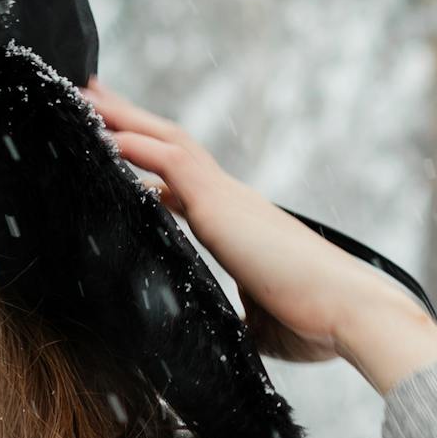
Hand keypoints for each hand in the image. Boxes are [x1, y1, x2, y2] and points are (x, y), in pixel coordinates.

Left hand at [82, 81, 436, 392]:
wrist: (350, 313)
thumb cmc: (314, 322)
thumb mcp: (255, 323)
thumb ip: (229, 318)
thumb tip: (210, 341)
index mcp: (237, 224)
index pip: (183, 182)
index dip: (149, 161)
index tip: (117, 147)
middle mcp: (232, 202)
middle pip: (172, 146)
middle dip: (130, 121)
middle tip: (91, 96)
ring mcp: (228, 199)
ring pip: (168, 142)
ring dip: (125, 118)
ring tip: (86, 96)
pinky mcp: (222, 206)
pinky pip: (172, 162)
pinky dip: (137, 145)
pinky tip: (105, 132)